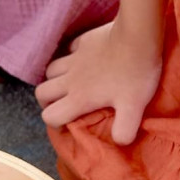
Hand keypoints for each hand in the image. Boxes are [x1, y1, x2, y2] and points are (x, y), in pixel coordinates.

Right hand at [34, 20, 162, 144]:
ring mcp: (74, 59)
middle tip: (62, 104)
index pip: (50, 116)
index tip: (67, 125)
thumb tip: (119, 142)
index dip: (55, 124)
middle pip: (41, 92)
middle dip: (47, 101)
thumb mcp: (134, 107)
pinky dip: (70, 58)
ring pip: (50, 71)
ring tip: (68, 83)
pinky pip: (68, 51)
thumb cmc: (136, 74)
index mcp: (79, 98)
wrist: (138, 36)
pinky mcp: (83, 42)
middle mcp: (70, 80)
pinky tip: (82, 59)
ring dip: (55, 79)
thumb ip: (125, 130)